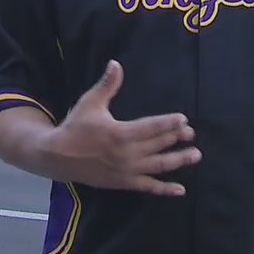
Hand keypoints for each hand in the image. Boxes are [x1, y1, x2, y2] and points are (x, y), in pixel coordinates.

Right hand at [44, 60, 200, 195]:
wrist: (57, 157)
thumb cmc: (75, 127)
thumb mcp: (90, 103)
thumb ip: (107, 85)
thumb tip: (116, 63)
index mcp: (120, 133)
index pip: (151, 127)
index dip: (169, 123)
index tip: (184, 120)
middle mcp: (126, 153)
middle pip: (158, 145)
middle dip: (176, 138)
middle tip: (192, 133)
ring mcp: (126, 171)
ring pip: (158, 166)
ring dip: (178, 161)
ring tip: (196, 155)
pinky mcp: (123, 183)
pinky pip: (148, 187)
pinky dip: (164, 189)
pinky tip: (180, 190)